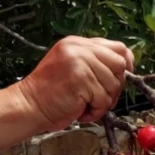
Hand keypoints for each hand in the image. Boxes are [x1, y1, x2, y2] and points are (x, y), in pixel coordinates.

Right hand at [13, 36, 134, 132]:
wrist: (29, 105)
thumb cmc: (52, 93)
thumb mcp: (74, 67)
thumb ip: (95, 63)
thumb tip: (125, 69)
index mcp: (79, 43)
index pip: (118, 48)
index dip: (126, 64)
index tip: (121, 77)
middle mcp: (80, 49)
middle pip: (120, 65)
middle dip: (115, 86)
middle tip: (98, 96)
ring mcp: (80, 62)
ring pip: (113, 85)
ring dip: (103, 101)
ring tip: (83, 103)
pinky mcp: (81, 79)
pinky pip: (103, 99)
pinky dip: (95, 110)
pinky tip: (79, 109)